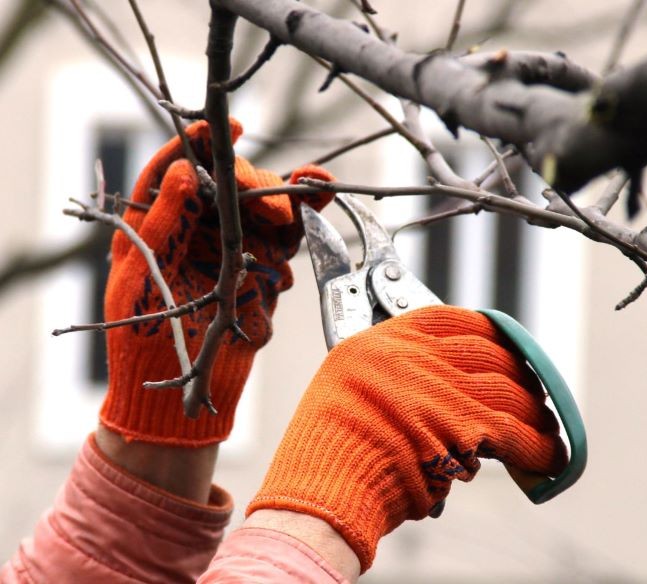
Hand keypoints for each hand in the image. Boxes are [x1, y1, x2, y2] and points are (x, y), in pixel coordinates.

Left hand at [100, 119, 333, 446]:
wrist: (180, 400)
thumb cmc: (142, 342)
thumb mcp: (140, 281)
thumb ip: (163, 226)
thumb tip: (187, 171)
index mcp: (158, 226)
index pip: (178, 169)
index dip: (200, 142)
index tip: (227, 125)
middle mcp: (199, 230)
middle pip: (230, 184)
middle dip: (256, 186)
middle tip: (275, 210)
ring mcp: (235, 248)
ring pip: (266, 205)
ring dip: (291, 194)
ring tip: (314, 190)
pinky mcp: (264, 270)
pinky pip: (288, 238)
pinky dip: (308, 219)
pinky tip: (319, 200)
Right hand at [247, 305, 566, 571]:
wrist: (323, 491)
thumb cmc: (327, 452)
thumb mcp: (349, 388)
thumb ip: (395, 377)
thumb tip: (446, 391)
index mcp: (384, 341)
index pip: (453, 319)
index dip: (487, 331)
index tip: (502, 342)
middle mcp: (416, 357)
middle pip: (490, 353)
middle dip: (518, 374)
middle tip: (531, 391)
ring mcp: (441, 389)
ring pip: (509, 392)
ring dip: (534, 412)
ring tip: (544, 427)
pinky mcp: (464, 428)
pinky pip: (516, 432)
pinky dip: (537, 446)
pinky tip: (548, 455)